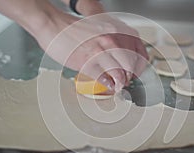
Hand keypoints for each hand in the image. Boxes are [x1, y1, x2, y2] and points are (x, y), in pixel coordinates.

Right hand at [34, 12, 148, 91]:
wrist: (54, 26)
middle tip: (125, 81)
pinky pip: (103, 78)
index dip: (139, 66)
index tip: (136, 72)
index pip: (138, 52)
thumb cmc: (76, 28)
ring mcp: (99, 51)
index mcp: (117, 30)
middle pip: (131, 65)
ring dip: (120, 83)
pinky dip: (108, 84)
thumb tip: (122, 58)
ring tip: (118, 86)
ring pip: (119, 73)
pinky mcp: (87, 62)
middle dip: (130, 76)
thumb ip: (114, 41)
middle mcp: (111, 39)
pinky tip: (108, 84)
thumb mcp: (101, 28)